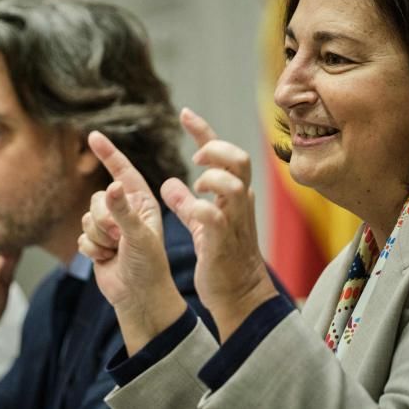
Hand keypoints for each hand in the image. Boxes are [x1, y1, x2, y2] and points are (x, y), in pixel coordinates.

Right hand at [78, 131, 185, 354]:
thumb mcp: (140, 236)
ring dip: (98, 238)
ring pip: (86, 218)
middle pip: (96, 199)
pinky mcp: (96, 243)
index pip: (123, 171)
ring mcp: (110, 227)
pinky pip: (81, 237)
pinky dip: (92, 250)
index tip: (93, 136)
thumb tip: (113, 186)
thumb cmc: (149, 266)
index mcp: (142, 202)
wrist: (139, 297)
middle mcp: (125, 211)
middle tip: (119, 239)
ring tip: (116, 251)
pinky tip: (107, 260)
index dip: (108, 153)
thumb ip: (123, 211)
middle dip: (103, 221)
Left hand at [162, 108, 277, 341]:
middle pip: (239, 160)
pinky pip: (215, 218)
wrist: (239, 294)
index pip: (224, 154)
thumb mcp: (202, 225)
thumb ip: (186, 203)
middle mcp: (239, 203)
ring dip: (212, 178)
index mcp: (233, 196)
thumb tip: (169, 184)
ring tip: (195, 184)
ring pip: (233, 185)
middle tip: (195, 158)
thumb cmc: (222, 258)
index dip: (204, 131)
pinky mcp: (224, 243)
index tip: (184, 113)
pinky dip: (200, 208)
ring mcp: (234, 222)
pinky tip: (191, 209)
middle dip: (215, 149)